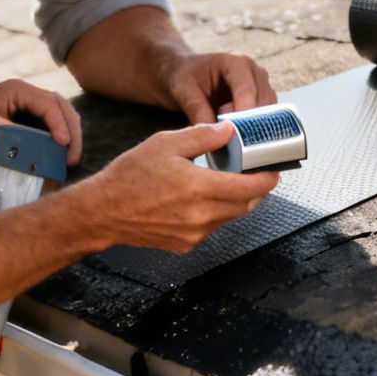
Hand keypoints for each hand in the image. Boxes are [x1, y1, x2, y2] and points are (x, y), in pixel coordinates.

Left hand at [0, 79, 82, 166]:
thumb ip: (4, 130)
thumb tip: (29, 143)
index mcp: (18, 90)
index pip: (49, 104)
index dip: (59, 123)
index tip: (62, 144)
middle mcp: (28, 97)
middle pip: (61, 108)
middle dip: (71, 132)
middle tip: (72, 157)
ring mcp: (28, 110)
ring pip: (59, 118)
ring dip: (68, 137)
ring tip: (69, 160)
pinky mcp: (26, 124)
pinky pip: (48, 130)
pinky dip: (56, 143)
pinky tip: (57, 159)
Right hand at [82, 122, 278, 251]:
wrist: (102, 212)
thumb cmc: (130, 176)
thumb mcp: (165, 144)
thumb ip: (202, 137)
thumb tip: (229, 131)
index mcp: (200, 188)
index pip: (251, 188)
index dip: (267, 179)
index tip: (274, 170)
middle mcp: (202, 216)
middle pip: (246, 205)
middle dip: (254, 190)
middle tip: (253, 173)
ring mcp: (195, 234)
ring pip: (230, 217)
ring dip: (234, 201)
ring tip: (225, 183)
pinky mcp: (186, 244)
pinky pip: (212, 228)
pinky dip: (215, 213)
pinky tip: (200, 199)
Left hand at [163, 51, 276, 124]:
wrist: (185, 74)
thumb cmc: (184, 77)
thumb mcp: (183, 92)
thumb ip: (198, 110)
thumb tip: (214, 135)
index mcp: (236, 62)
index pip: (247, 89)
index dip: (243, 113)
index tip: (232, 132)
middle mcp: (254, 71)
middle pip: (262, 101)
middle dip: (246, 120)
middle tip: (224, 132)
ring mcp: (261, 84)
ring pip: (269, 111)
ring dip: (251, 124)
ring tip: (226, 127)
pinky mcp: (262, 98)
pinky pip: (267, 116)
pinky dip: (254, 127)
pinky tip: (234, 131)